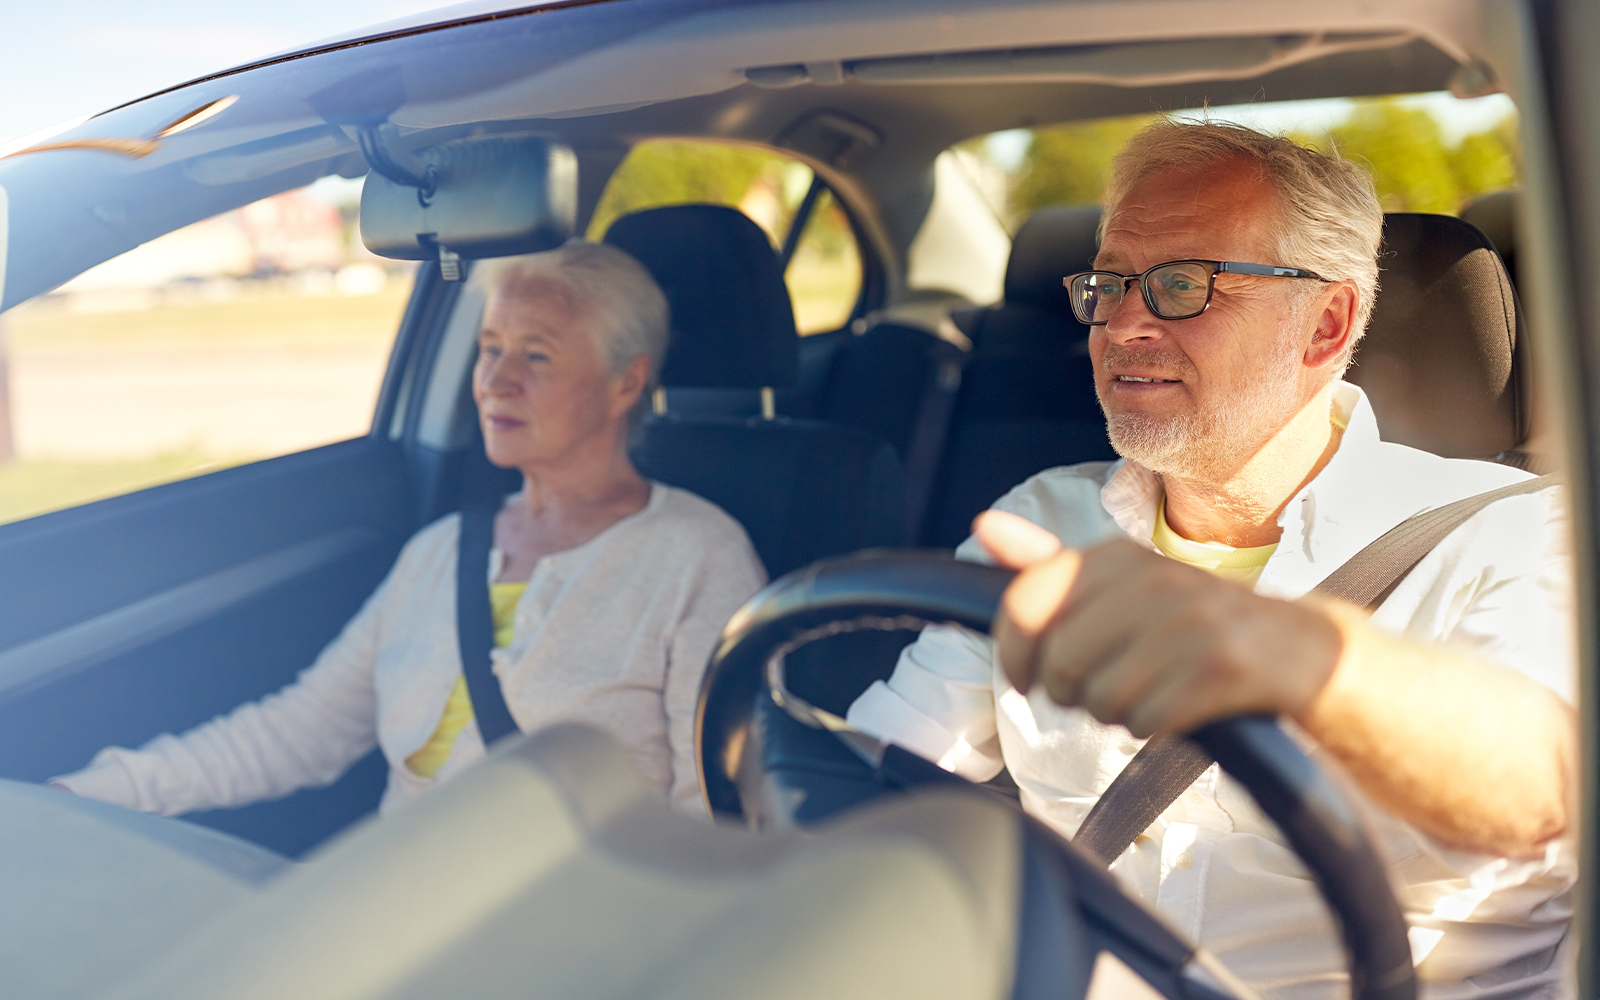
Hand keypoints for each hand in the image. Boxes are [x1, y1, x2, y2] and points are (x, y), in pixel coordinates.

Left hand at [976, 510, 1343, 736]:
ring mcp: (1191, 621)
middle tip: (1098, 690)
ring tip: (1148, 692)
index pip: (1024, 603)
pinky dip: (1154, 726)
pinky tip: (1178, 706)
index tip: (1025, 676)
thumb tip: (985, 525)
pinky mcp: (1222, 668)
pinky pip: (1146, 721)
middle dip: (1070, 694)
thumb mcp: (1120, 585)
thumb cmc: (1192, 624)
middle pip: (1058, 663)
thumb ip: (1049, 566)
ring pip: (1100, 700)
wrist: (1301, 651)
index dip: (1013, 653)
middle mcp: (1152, 579)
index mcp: (1117, 557)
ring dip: (1116, 712)